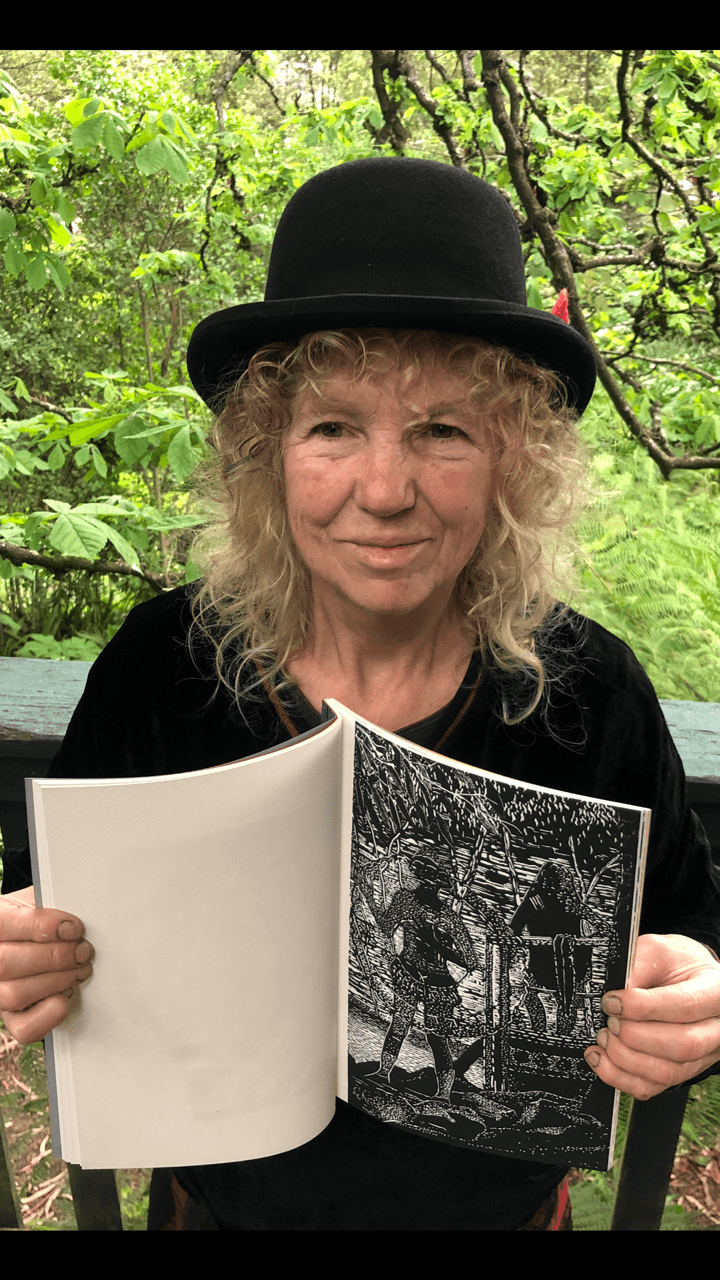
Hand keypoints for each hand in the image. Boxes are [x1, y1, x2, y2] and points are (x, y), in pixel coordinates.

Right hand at [0, 887, 93, 1044]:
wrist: (30, 940)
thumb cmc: (38, 920)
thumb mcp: (38, 901)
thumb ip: (49, 904)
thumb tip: (75, 915)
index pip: (4, 925)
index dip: (42, 927)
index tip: (73, 928)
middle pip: (6, 964)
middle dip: (54, 957)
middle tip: (83, 951)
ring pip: (15, 994)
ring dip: (56, 981)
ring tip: (79, 969)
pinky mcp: (12, 1019)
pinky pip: (24, 1028)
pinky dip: (50, 1014)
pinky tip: (66, 995)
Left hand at [584, 933, 719, 1099]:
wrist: (689, 980)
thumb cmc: (677, 965)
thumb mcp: (659, 951)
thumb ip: (638, 966)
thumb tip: (613, 995)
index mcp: (716, 994)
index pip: (685, 1006)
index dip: (643, 1007)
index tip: (611, 1001)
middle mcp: (716, 1030)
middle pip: (683, 1046)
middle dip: (636, 1036)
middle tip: (610, 1021)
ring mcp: (700, 1057)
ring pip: (667, 1073)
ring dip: (625, 1059)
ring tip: (604, 1037)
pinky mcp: (679, 1073)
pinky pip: (652, 1088)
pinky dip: (620, 1078)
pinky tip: (601, 1059)